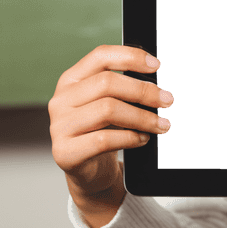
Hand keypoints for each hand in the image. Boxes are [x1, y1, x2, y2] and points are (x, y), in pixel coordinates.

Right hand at [48, 45, 173, 202]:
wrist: (89, 171)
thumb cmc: (102, 130)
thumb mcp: (109, 103)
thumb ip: (123, 88)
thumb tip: (158, 82)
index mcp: (71, 79)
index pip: (100, 56)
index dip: (131, 57)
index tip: (157, 65)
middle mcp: (61, 99)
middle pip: (106, 83)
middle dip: (143, 91)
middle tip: (167, 100)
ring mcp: (59, 126)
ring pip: (108, 110)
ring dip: (142, 117)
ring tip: (162, 124)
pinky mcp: (64, 152)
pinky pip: (104, 139)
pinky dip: (130, 138)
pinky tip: (143, 139)